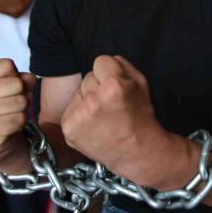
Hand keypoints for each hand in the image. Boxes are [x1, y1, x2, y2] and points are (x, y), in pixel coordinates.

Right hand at [0, 59, 36, 164]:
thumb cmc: (0, 108)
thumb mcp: (7, 87)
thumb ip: (22, 77)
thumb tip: (29, 79)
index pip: (7, 65)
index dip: (15, 76)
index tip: (8, 88)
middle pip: (16, 83)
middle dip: (20, 94)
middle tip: (12, 103)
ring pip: (20, 101)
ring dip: (21, 109)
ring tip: (10, 114)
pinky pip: (19, 119)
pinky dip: (19, 122)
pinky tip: (9, 125)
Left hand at [60, 55, 164, 174]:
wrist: (136, 152)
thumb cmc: (141, 117)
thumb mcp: (142, 83)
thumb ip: (123, 64)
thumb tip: (106, 60)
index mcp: (113, 86)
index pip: (101, 60)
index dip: (110, 72)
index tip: (117, 86)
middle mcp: (93, 100)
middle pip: (88, 77)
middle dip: (98, 86)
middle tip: (111, 103)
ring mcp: (79, 116)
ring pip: (78, 93)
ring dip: (87, 100)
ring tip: (102, 115)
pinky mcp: (69, 129)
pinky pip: (70, 109)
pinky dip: (80, 115)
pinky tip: (93, 125)